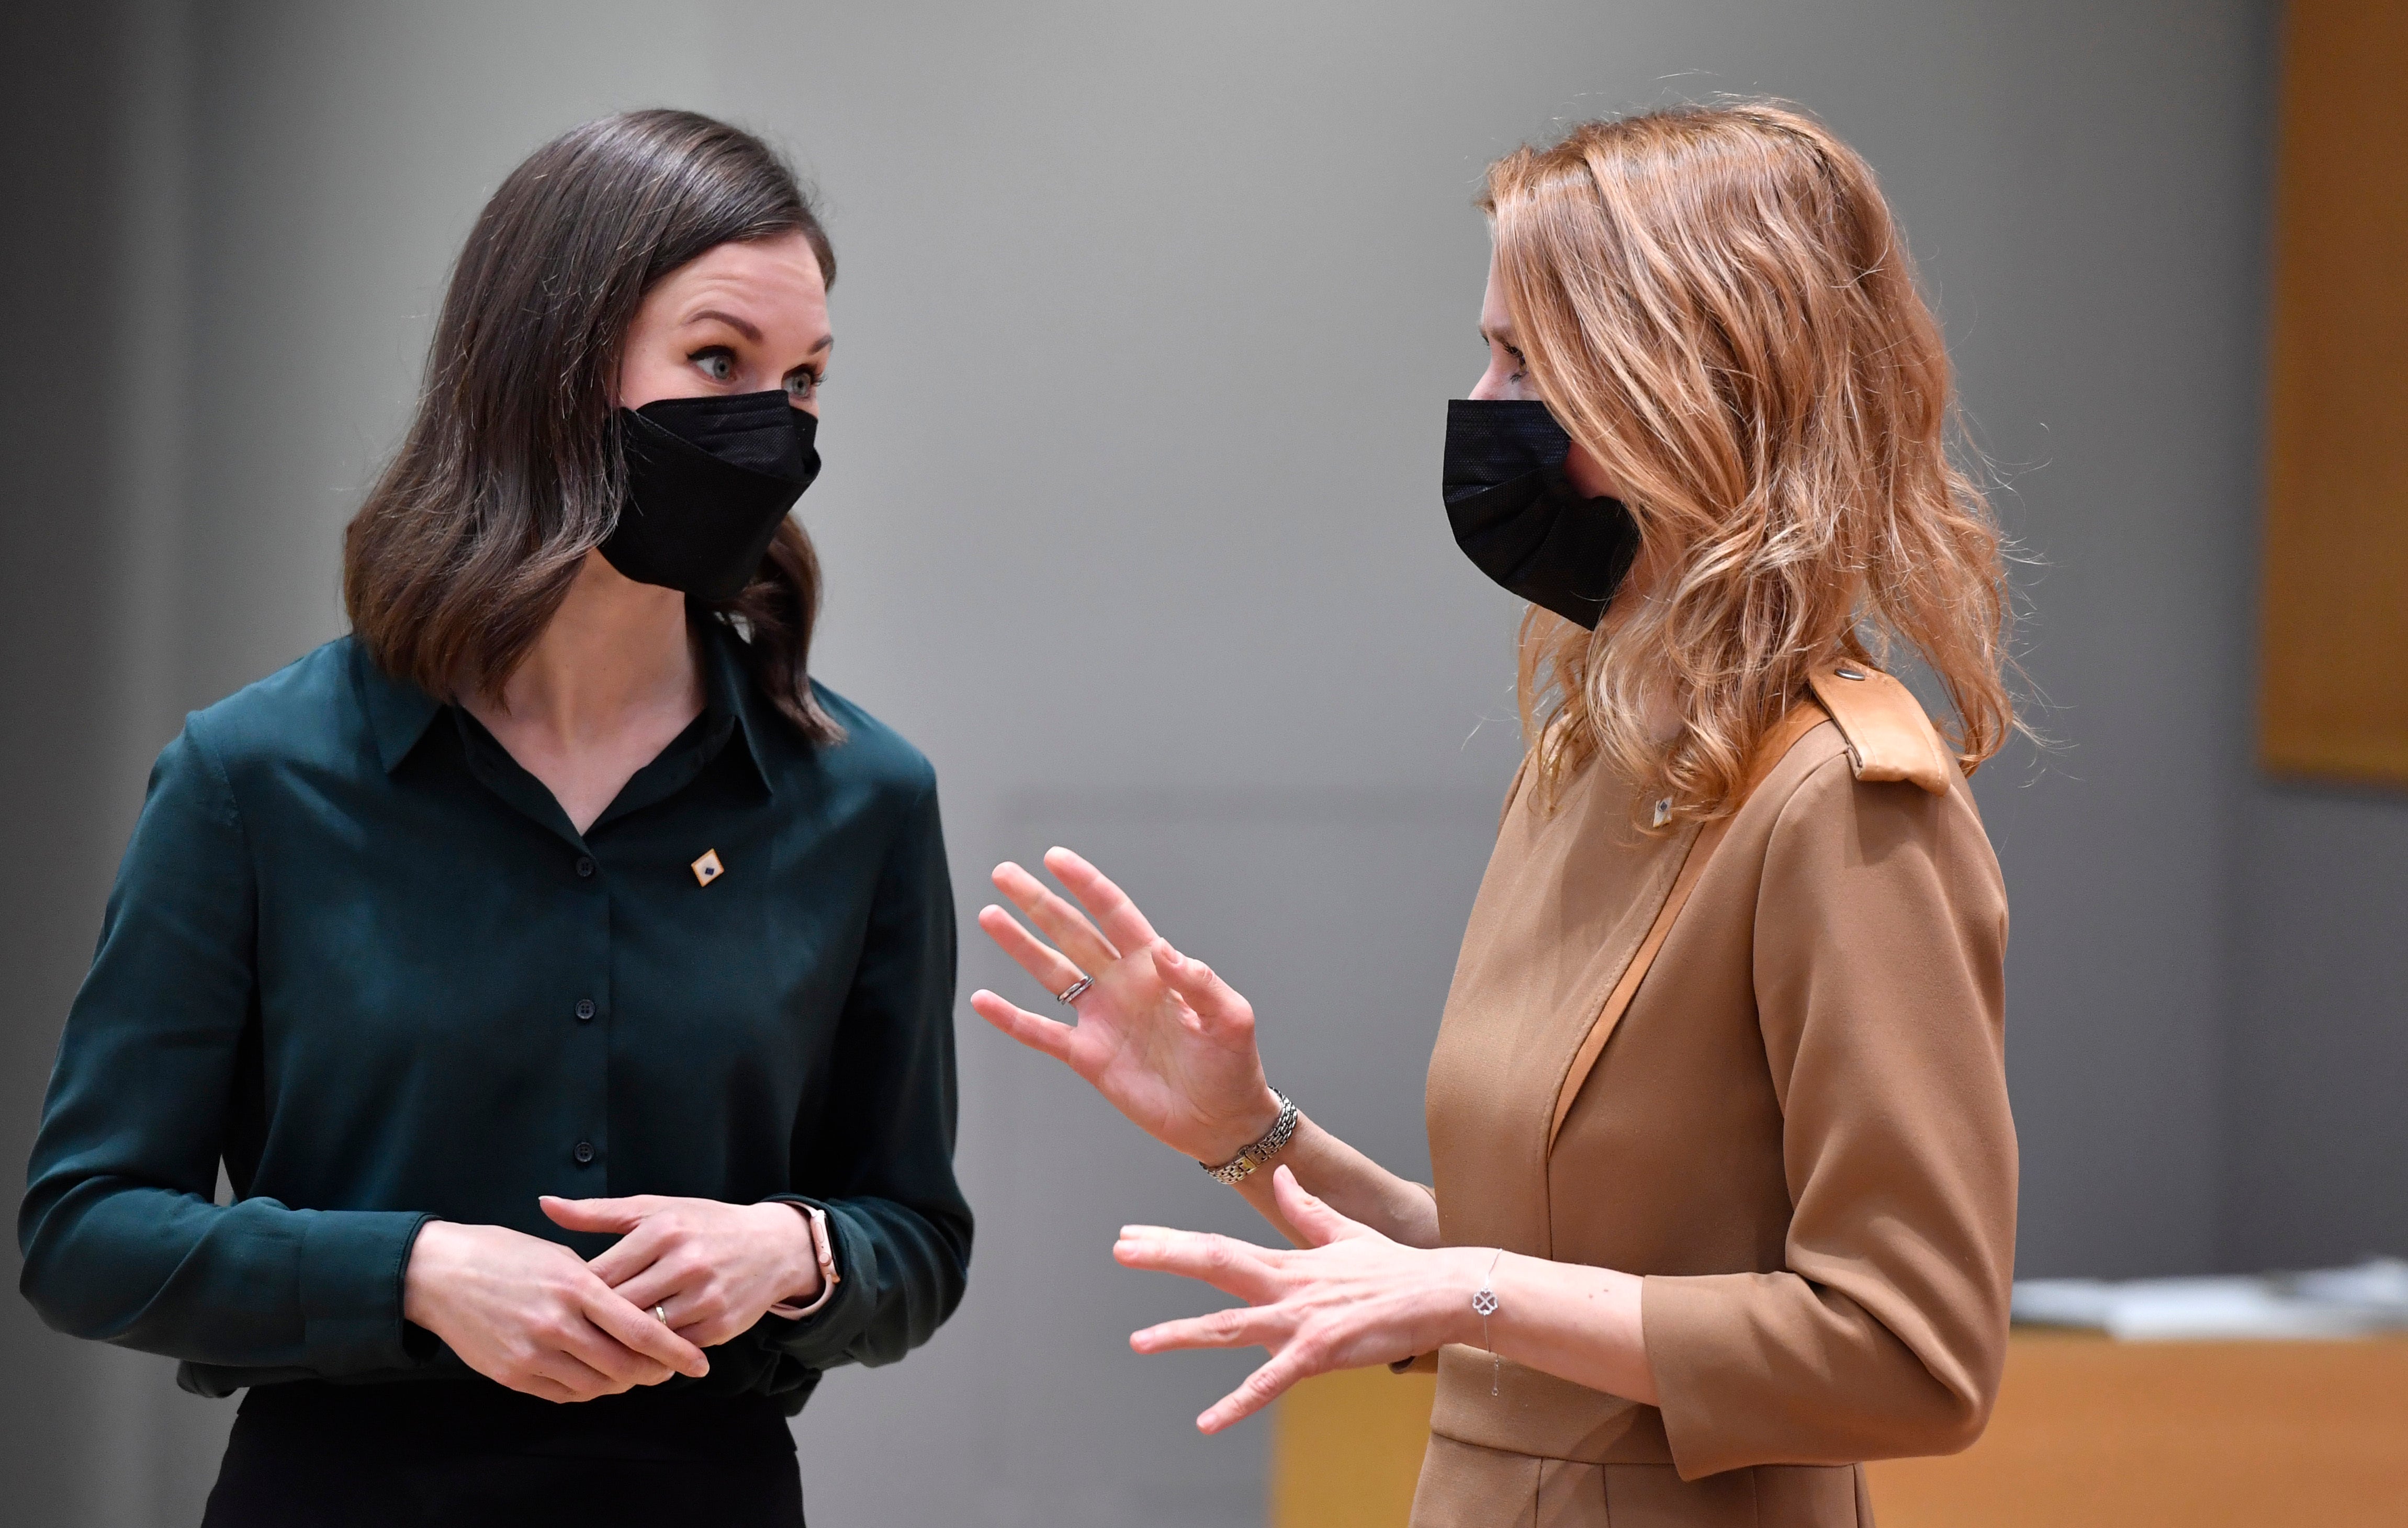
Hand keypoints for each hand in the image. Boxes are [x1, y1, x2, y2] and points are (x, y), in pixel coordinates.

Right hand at [401, 1220, 710, 1402]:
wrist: (440, 1274)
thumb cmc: (504, 1254)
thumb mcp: (559, 1256)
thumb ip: (598, 1286)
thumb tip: (634, 1312)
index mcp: (576, 1287)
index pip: (640, 1328)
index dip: (675, 1351)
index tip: (698, 1363)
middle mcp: (556, 1324)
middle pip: (623, 1365)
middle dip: (653, 1372)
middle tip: (669, 1370)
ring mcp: (532, 1353)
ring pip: (596, 1385)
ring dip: (622, 1383)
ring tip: (635, 1373)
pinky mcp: (512, 1374)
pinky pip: (564, 1394)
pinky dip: (588, 1389)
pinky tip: (598, 1378)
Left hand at [542, 1194, 819, 1348]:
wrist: (772, 1246)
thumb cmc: (703, 1225)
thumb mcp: (653, 1209)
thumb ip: (597, 1213)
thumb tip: (545, 1204)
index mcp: (663, 1230)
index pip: (602, 1274)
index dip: (577, 1294)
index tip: (563, 1303)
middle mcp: (686, 1261)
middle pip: (620, 1307)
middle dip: (594, 1322)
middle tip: (572, 1331)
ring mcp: (705, 1296)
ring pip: (645, 1332)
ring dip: (621, 1342)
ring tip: (599, 1345)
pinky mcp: (720, 1325)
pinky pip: (671, 1347)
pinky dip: (653, 1351)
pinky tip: (637, 1350)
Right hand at [971, 847, 1281, 1163]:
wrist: (1221, 1120)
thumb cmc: (1234, 1066)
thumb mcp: (1230, 1019)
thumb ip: (1200, 984)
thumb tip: (1166, 950)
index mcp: (1154, 968)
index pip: (1114, 914)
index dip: (1085, 885)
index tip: (1054, 858)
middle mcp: (1122, 985)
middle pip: (1072, 933)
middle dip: (1038, 902)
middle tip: (1004, 873)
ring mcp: (1101, 1018)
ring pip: (1051, 972)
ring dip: (1020, 945)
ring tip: (989, 914)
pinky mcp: (1088, 1056)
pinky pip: (1042, 1032)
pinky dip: (1011, 1018)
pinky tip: (982, 1000)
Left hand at [1115, 1166, 1486, 1431]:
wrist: (1441, 1293)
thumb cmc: (1395, 1269)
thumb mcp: (1345, 1233)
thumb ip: (1306, 1210)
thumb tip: (1282, 1178)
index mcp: (1288, 1263)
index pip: (1218, 1247)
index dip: (1172, 1242)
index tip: (1134, 1235)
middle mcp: (1286, 1287)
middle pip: (1215, 1267)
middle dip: (1166, 1258)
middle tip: (1121, 1248)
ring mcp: (1300, 1320)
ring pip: (1230, 1326)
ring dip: (1182, 1333)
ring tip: (1139, 1340)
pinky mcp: (1319, 1353)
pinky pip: (1270, 1383)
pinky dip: (1236, 1404)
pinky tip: (1206, 1421)